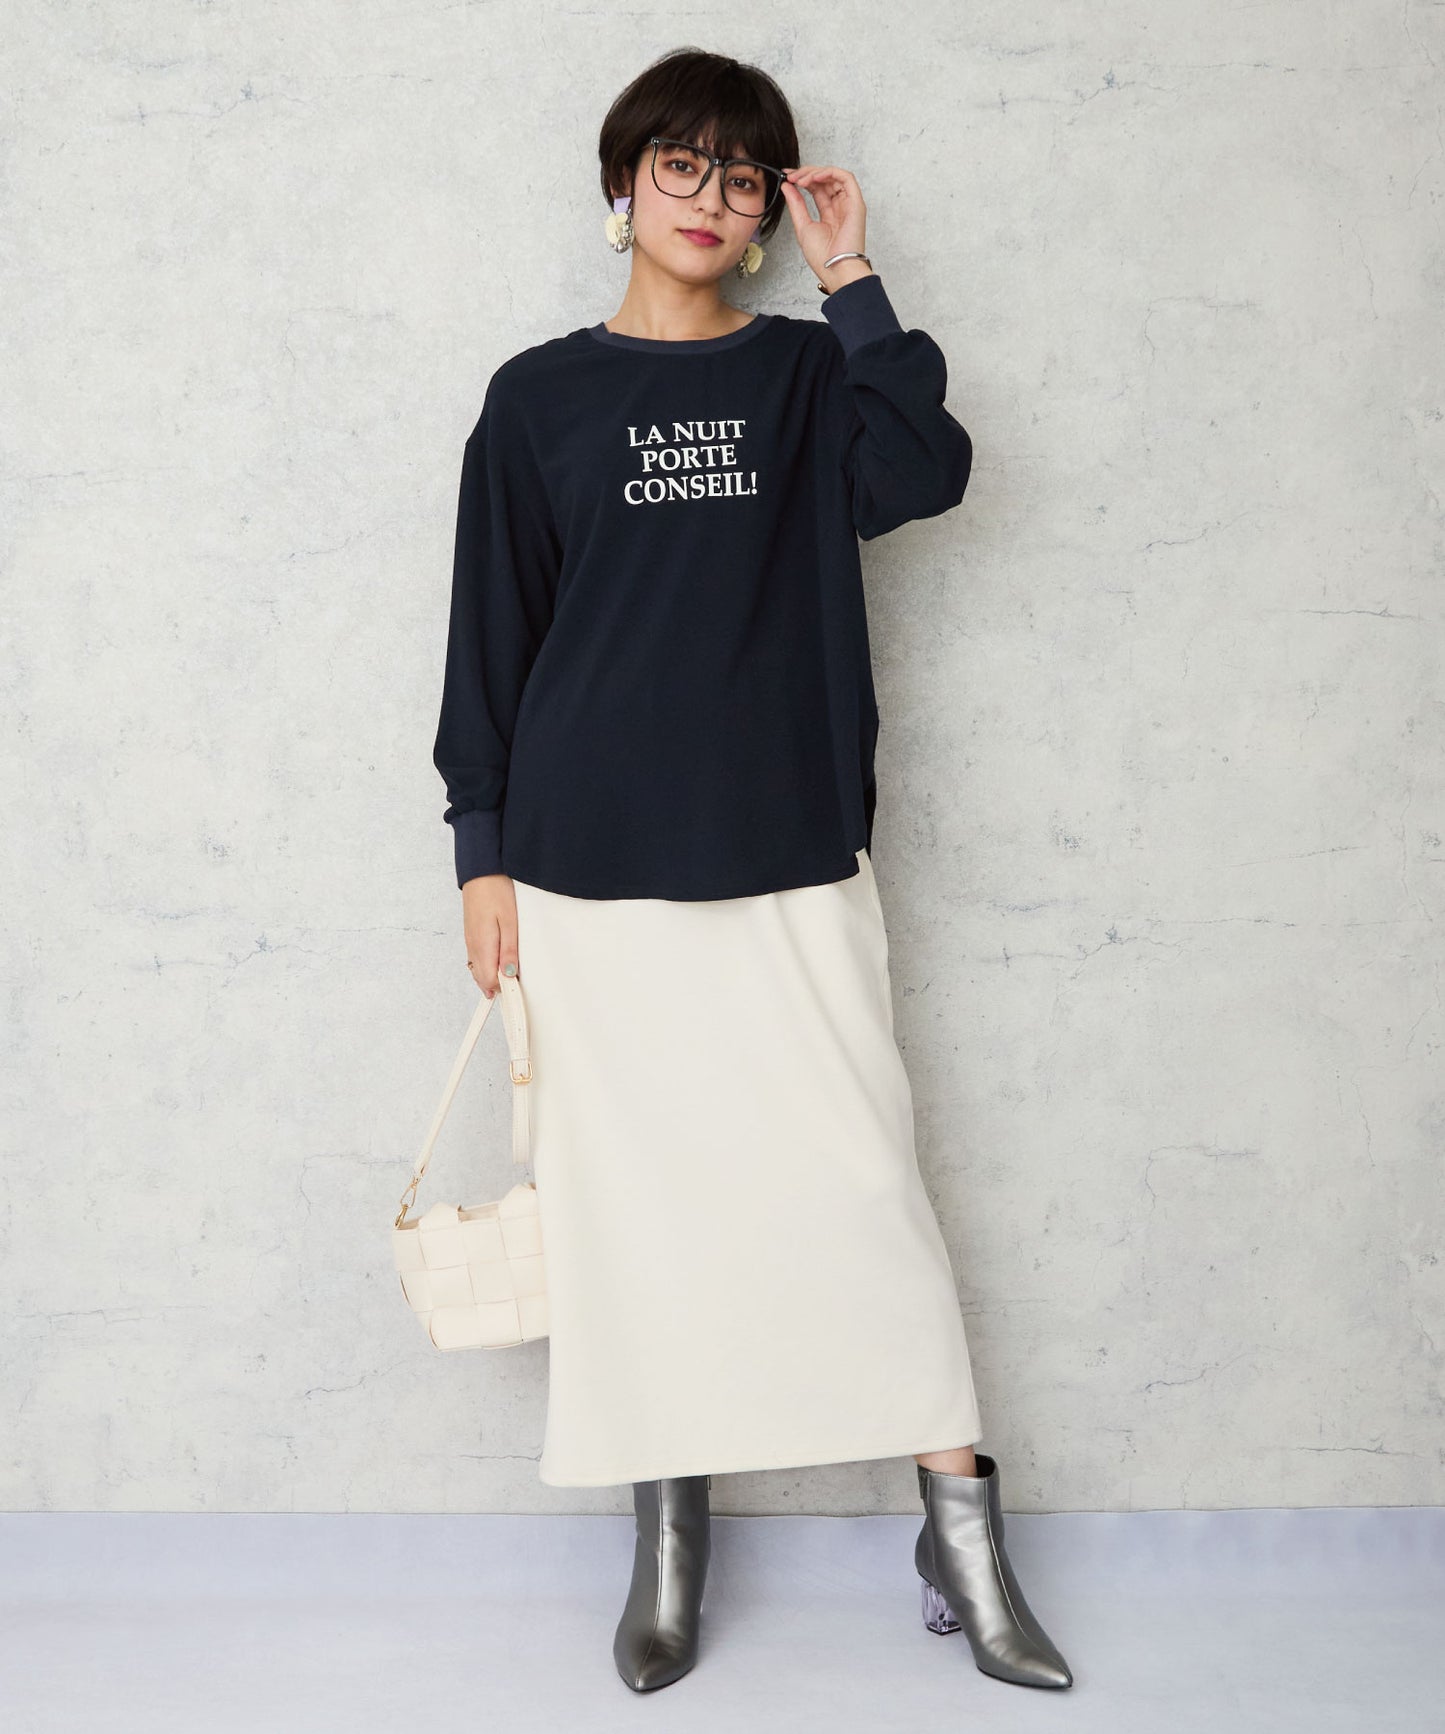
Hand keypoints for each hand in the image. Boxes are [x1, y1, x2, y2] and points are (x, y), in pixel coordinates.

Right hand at [461, 873, 519, 996]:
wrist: (480, 871)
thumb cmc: (496, 892)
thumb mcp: (510, 921)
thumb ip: (509, 950)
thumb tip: (509, 975)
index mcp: (482, 946)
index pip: (489, 981)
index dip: (504, 988)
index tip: (519, 987)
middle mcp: (473, 947)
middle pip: (482, 979)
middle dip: (499, 986)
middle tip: (517, 985)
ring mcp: (470, 941)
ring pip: (478, 970)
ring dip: (493, 976)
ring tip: (510, 975)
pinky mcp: (471, 934)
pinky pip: (477, 959)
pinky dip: (487, 965)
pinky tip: (498, 962)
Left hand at [778, 164, 872, 292]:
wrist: (835, 269)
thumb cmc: (823, 257)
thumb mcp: (803, 226)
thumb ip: (796, 204)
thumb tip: (787, 187)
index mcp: (828, 215)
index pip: (816, 189)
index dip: (802, 179)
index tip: (787, 178)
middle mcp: (840, 207)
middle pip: (825, 180)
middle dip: (806, 173)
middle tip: (791, 177)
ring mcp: (849, 204)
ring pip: (834, 176)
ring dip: (816, 172)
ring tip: (801, 179)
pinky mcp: (856, 202)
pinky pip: (846, 178)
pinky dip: (830, 172)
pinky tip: (815, 177)